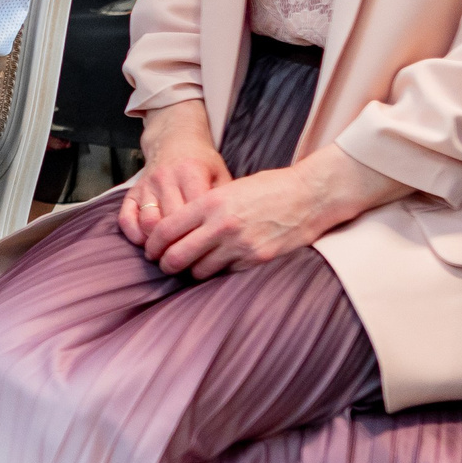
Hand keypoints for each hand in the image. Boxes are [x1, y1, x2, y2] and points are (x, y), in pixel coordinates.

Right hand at [120, 100, 229, 243]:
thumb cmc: (203, 162)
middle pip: (170, 222)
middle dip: (179, 247)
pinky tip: (146, 243)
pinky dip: (134, 234)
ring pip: (148, 222)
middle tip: (189, 263)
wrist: (175, 139)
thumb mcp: (220, 174)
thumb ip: (224, 200)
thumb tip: (229, 232)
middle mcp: (166, 178)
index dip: (200, 236)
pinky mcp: (133, 190)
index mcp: (191, 173)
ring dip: (157, 243)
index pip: (194, 212)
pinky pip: (126, 217)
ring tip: (168, 256)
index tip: (209, 253)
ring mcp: (147, 185)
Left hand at [147, 143, 410, 276]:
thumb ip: (203, 208)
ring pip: (200, 271)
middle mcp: (221, 226)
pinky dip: (220, 272)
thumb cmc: (268, 188)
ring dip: (194, 271)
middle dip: (167, 264)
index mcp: (210, 203)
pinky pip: (226, 274)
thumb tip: (176, 229)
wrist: (309, 195)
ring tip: (194, 266)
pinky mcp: (257, 260)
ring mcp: (240, 245)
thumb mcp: (229, 189)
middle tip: (166, 265)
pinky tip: (221, 265)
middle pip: (177, 257)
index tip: (152, 250)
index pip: (166, 231)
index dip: (153, 245)